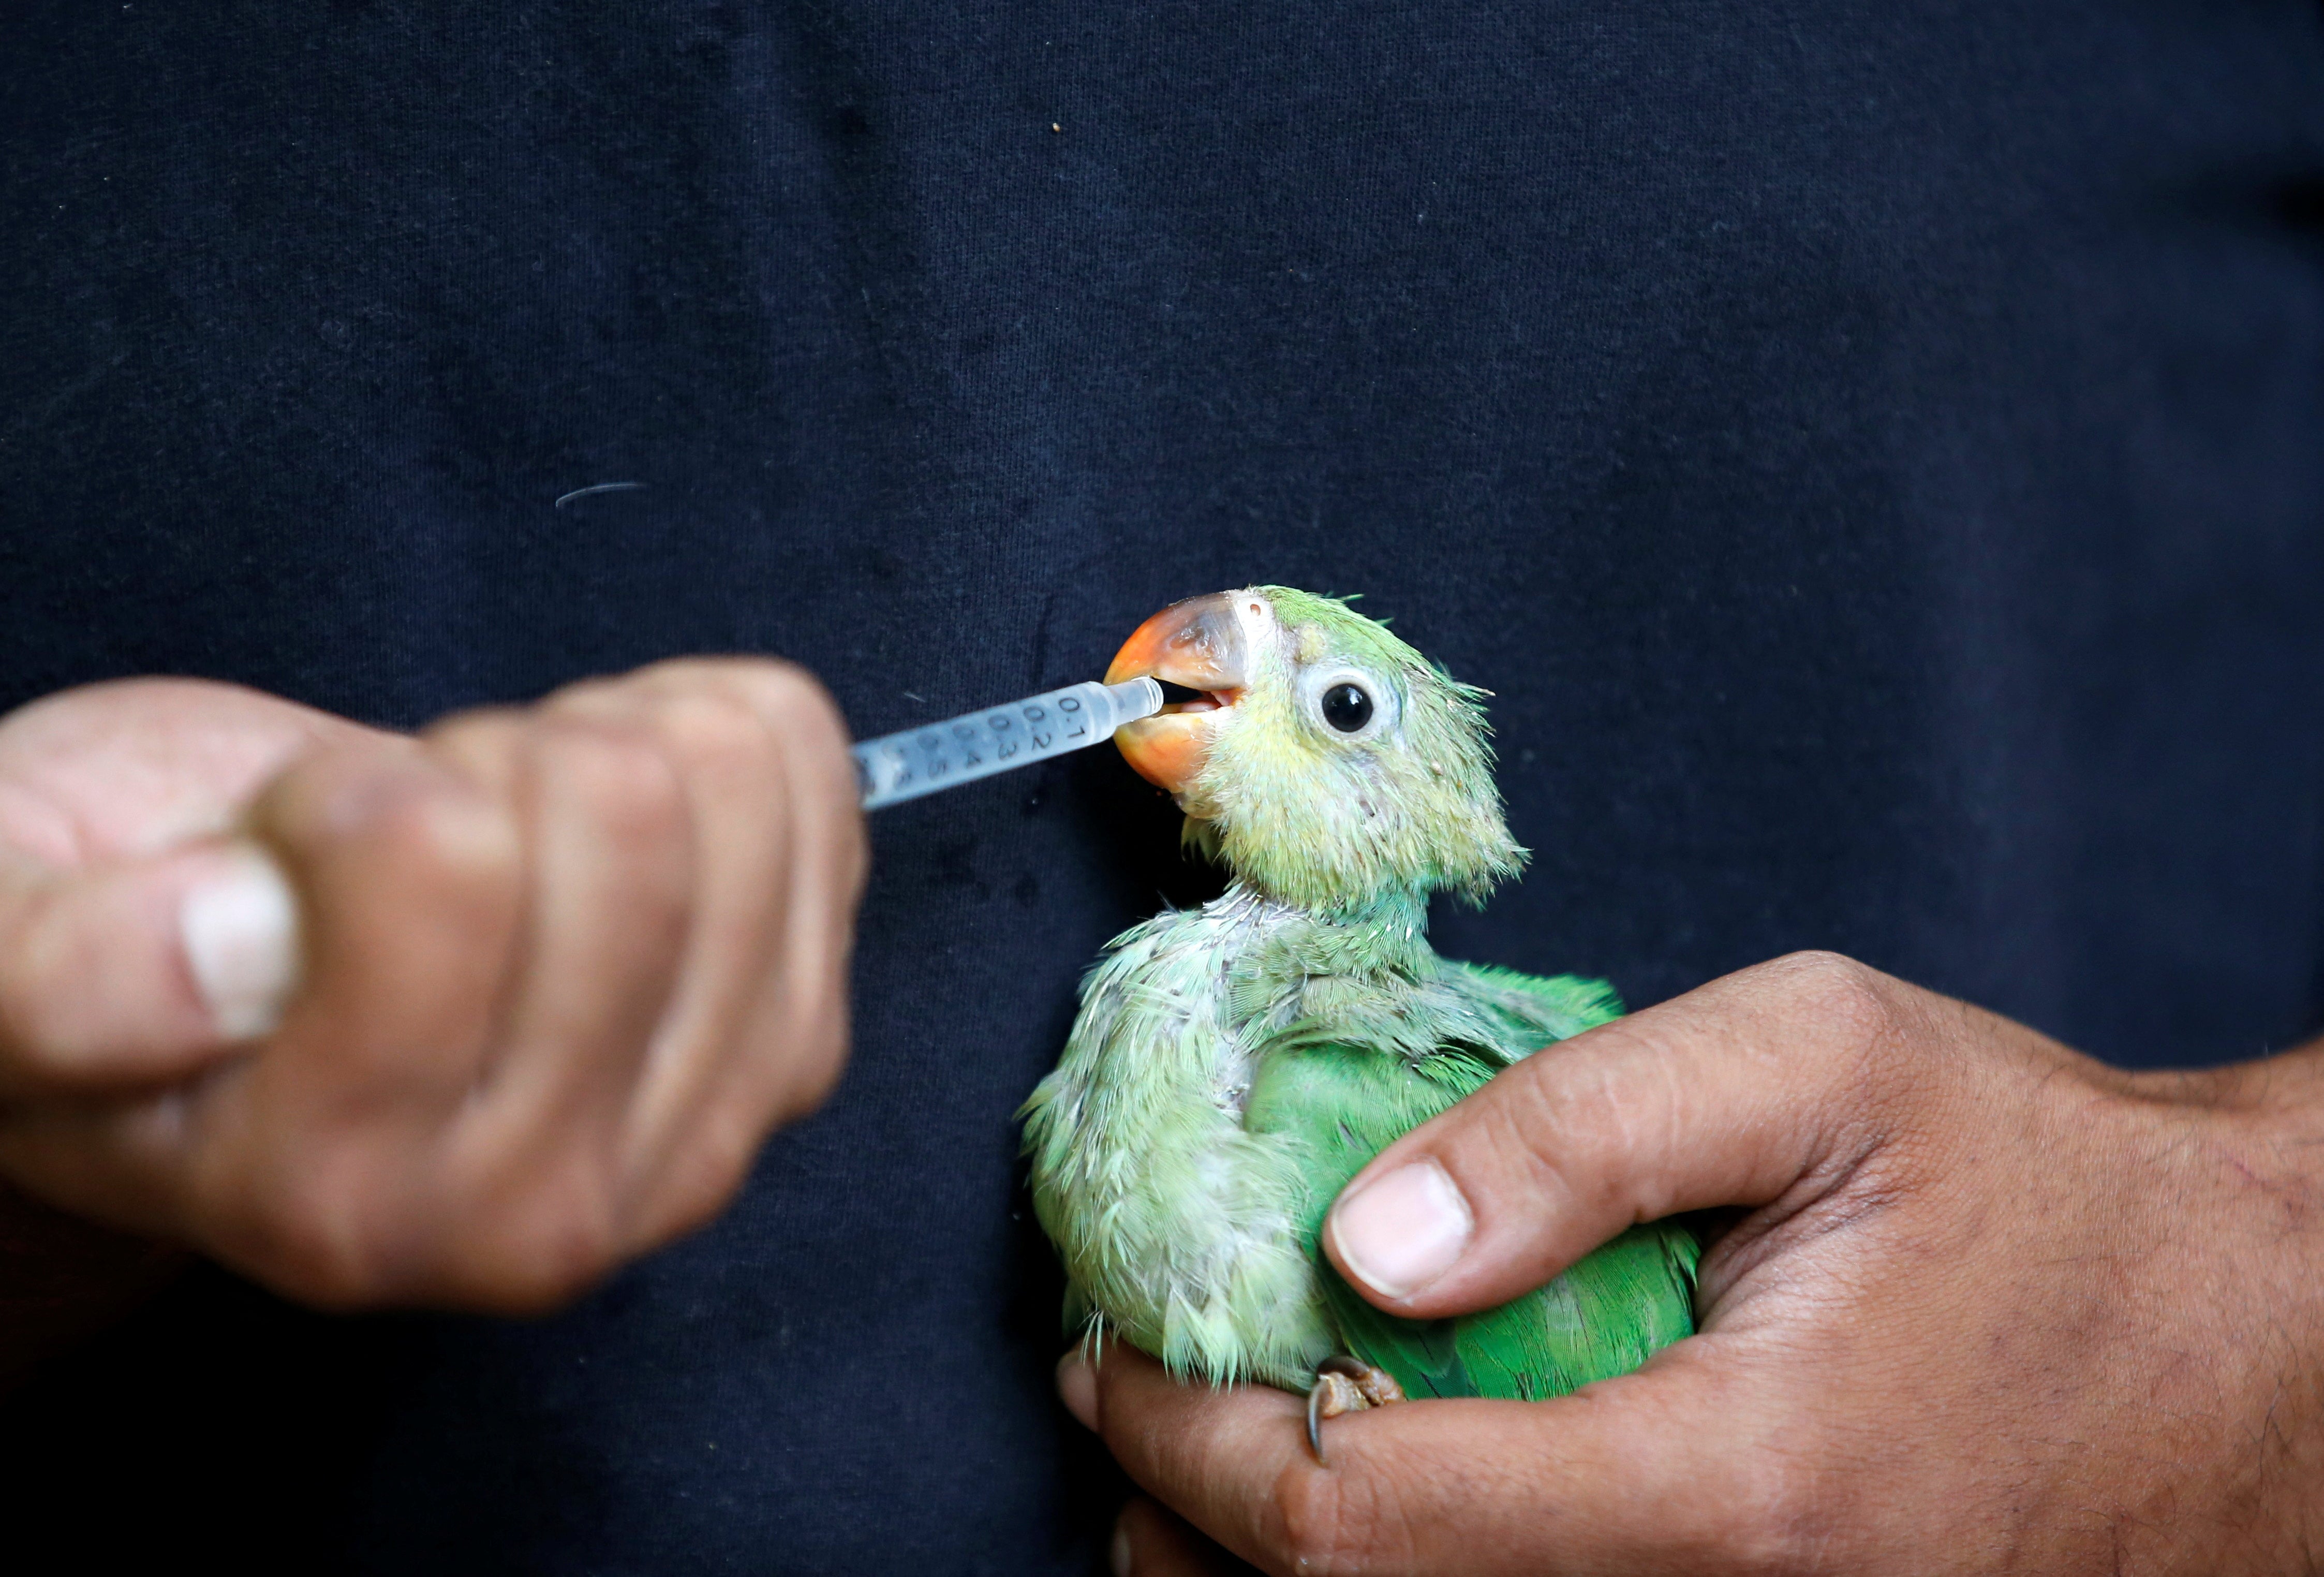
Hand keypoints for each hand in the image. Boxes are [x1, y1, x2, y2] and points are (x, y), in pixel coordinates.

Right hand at [0, 661, 863, 1311]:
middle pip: (619, 812)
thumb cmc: (127, 944)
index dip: (347, 794)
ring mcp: (704, 1133)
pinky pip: (808, 771)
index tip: (298, 854)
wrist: (272, 1000)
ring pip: (728, 782)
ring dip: (592, 747)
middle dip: (481, 767)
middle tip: (410, 841)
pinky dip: (697, 729)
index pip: (443, 859)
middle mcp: (540, 1212)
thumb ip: (45, 975)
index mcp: (333, 1199)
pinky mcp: (795, 1041)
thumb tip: (216, 951)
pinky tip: (603, 808)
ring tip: (499, 829)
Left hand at [1061, 952, 2323, 1574]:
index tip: (1110, 1351)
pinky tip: (1383, 1504)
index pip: (1359, 1524)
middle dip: (1193, 1536)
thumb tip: (1365, 1233)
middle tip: (1132, 1402)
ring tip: (1208, 1460)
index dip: (1186, 1439)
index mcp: (1734, 1488)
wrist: (2238, 1341)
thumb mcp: (1812, 1063)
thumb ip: (1575, 1131)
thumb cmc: (2034, 1186)